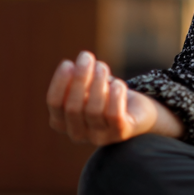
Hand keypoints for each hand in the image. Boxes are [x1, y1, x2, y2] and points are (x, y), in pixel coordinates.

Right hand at [46, 50, 183, 144]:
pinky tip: (118, 84)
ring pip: (93, 110)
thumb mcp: (89, 86)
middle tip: (87, 57)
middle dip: (80, 79)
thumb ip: (80, 79)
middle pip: (73, 107)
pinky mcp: (120, 134)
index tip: (68, 63)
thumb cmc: (108, 96)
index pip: (54, 104)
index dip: (60, 82)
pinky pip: (114, 115)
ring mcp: (99, 137)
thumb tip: (78, 63)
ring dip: (98, 83)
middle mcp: (77, 134)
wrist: (139, 112)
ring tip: (103, 67)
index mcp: (62, 122)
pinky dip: (115, 96)